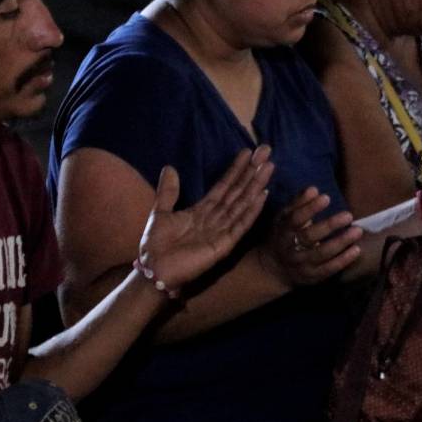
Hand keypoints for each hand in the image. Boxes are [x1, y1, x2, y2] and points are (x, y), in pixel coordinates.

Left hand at [136, 146, 273, 293]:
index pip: (223, 186)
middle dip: (251, 172)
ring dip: (255, 186)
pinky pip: (240, 225)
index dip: (235, 170)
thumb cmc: (156, 245)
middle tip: (265, 152)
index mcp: (202, 211)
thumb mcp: (160, 212)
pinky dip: (252, 211)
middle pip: (237, 191)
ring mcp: (222, 231)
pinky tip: (262, 195)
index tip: (247, 152)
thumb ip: (168, 192)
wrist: (153, 269)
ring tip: (268, 168)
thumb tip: (169, 167)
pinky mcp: (224, 245)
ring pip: (242, 204)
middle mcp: (216, 219)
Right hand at [258, 185, 362, 286]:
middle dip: (329, 225)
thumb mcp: (284, 218)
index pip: (295, 219)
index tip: (326, 197)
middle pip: (309, 236)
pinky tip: (356, 250)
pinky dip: (343, 260)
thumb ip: (298, 203)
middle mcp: (291, 248)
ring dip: (341, 242)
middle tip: (348, 215)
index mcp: (284, 231)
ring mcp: (302, 264)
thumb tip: (314, 189)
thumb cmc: (283, 236)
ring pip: (321, 254)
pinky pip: (329, 269)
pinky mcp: (312, 277)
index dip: (310, 208)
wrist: (274, 270)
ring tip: (357, 231)